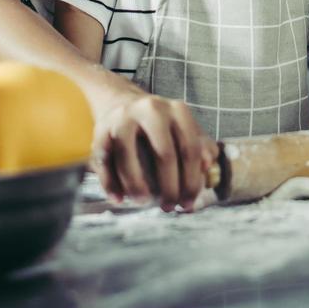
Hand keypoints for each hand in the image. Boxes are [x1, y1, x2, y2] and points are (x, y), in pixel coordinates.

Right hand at [91, 86, 217, 211]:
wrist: (120, 101)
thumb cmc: (158, 125)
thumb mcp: (182, 129)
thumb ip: (200, 146)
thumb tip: (208, 166)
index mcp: (177, 110)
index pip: (190, 148)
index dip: (191, 181)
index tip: (189, 203)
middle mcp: (151, 109)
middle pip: (164, 153)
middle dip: (168, 187)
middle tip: (168, 206)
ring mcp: (123, 118)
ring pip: (128, 156)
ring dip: (136, 186)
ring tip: (143, 202)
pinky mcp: (100, 129)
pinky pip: (103, 161)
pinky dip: (110, 183)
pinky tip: (118, 198)